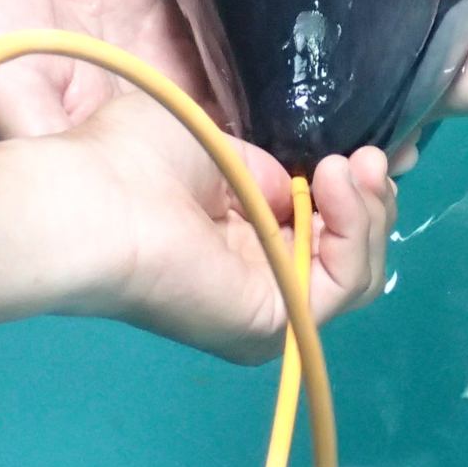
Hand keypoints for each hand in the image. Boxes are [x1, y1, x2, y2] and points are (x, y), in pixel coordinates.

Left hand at [33, 98, 395, 364]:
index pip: (322, 226)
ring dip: (369, 213)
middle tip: (369, 158)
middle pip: (348, 254)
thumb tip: (302, 183)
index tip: (365, 150)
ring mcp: (268, 308)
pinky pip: (344, 285)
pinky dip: (356, 231)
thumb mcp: (222, 143)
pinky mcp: (274, 323)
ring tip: (351, 167)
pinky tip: (336, 182)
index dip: (352, 190)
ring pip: (356, 274)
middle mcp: (256, 278)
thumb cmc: (134, 157)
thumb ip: (269, 167)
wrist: (97, 197)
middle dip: (371, 201)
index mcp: (237, 237)